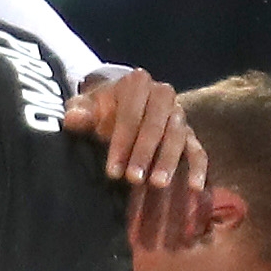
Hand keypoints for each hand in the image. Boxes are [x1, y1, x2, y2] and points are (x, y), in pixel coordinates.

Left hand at [61, 68, 210, 247]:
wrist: (118, 107)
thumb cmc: (98, 110)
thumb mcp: (85, 107)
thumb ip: (79, 113)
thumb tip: (72, 119)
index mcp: (136, 83)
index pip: (130, 115)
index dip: (121, 143)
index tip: (112, 171)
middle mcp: (162, 94)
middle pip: (156, 125)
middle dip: (144, 153)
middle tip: (133, 180)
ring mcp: (178, 114)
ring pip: (178, 137)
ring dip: (168, 161)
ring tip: (158, 185)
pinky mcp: (189, 134)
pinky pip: (198, 149)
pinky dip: (198, 167)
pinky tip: (195, 187)